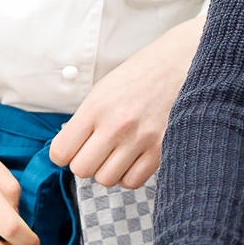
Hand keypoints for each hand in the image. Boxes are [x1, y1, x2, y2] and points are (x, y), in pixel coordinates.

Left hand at [52, 18, 202, 188]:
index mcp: (96, 106)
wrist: (183, 62)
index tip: (74, 147)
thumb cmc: (140, 75)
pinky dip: (128, 175)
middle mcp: (117, 124)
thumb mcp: (104, 89)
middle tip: (97, 150)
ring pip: (106, 179)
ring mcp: (141, 139)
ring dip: (107, 170)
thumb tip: (70, 152)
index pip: (60, 152)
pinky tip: (132, 159)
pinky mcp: (161, 150)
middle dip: (86, 163)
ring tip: (117, 153)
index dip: (64, 153)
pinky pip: (132, 181)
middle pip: (81, 170)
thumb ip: (85, 121)